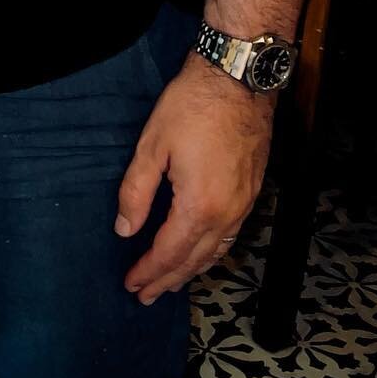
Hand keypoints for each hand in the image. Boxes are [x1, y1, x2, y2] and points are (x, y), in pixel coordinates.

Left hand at [116, 54, 272, 303]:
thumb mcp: (153, 144)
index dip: (149, 271)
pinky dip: (211, 253)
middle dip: (167, 279)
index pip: (169, 252)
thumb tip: (125, 229)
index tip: (130, 285)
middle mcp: (226, 214)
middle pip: (194, 259)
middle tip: (145, 295)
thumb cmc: (192, 107)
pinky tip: (202, 253)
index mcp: (199, 206)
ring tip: (169, 283)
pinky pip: (230, 236)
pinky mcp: (251, 193)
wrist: (238, 81)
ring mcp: (243, 205)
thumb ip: (136, 191)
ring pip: (215, 251)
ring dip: (190, 271)